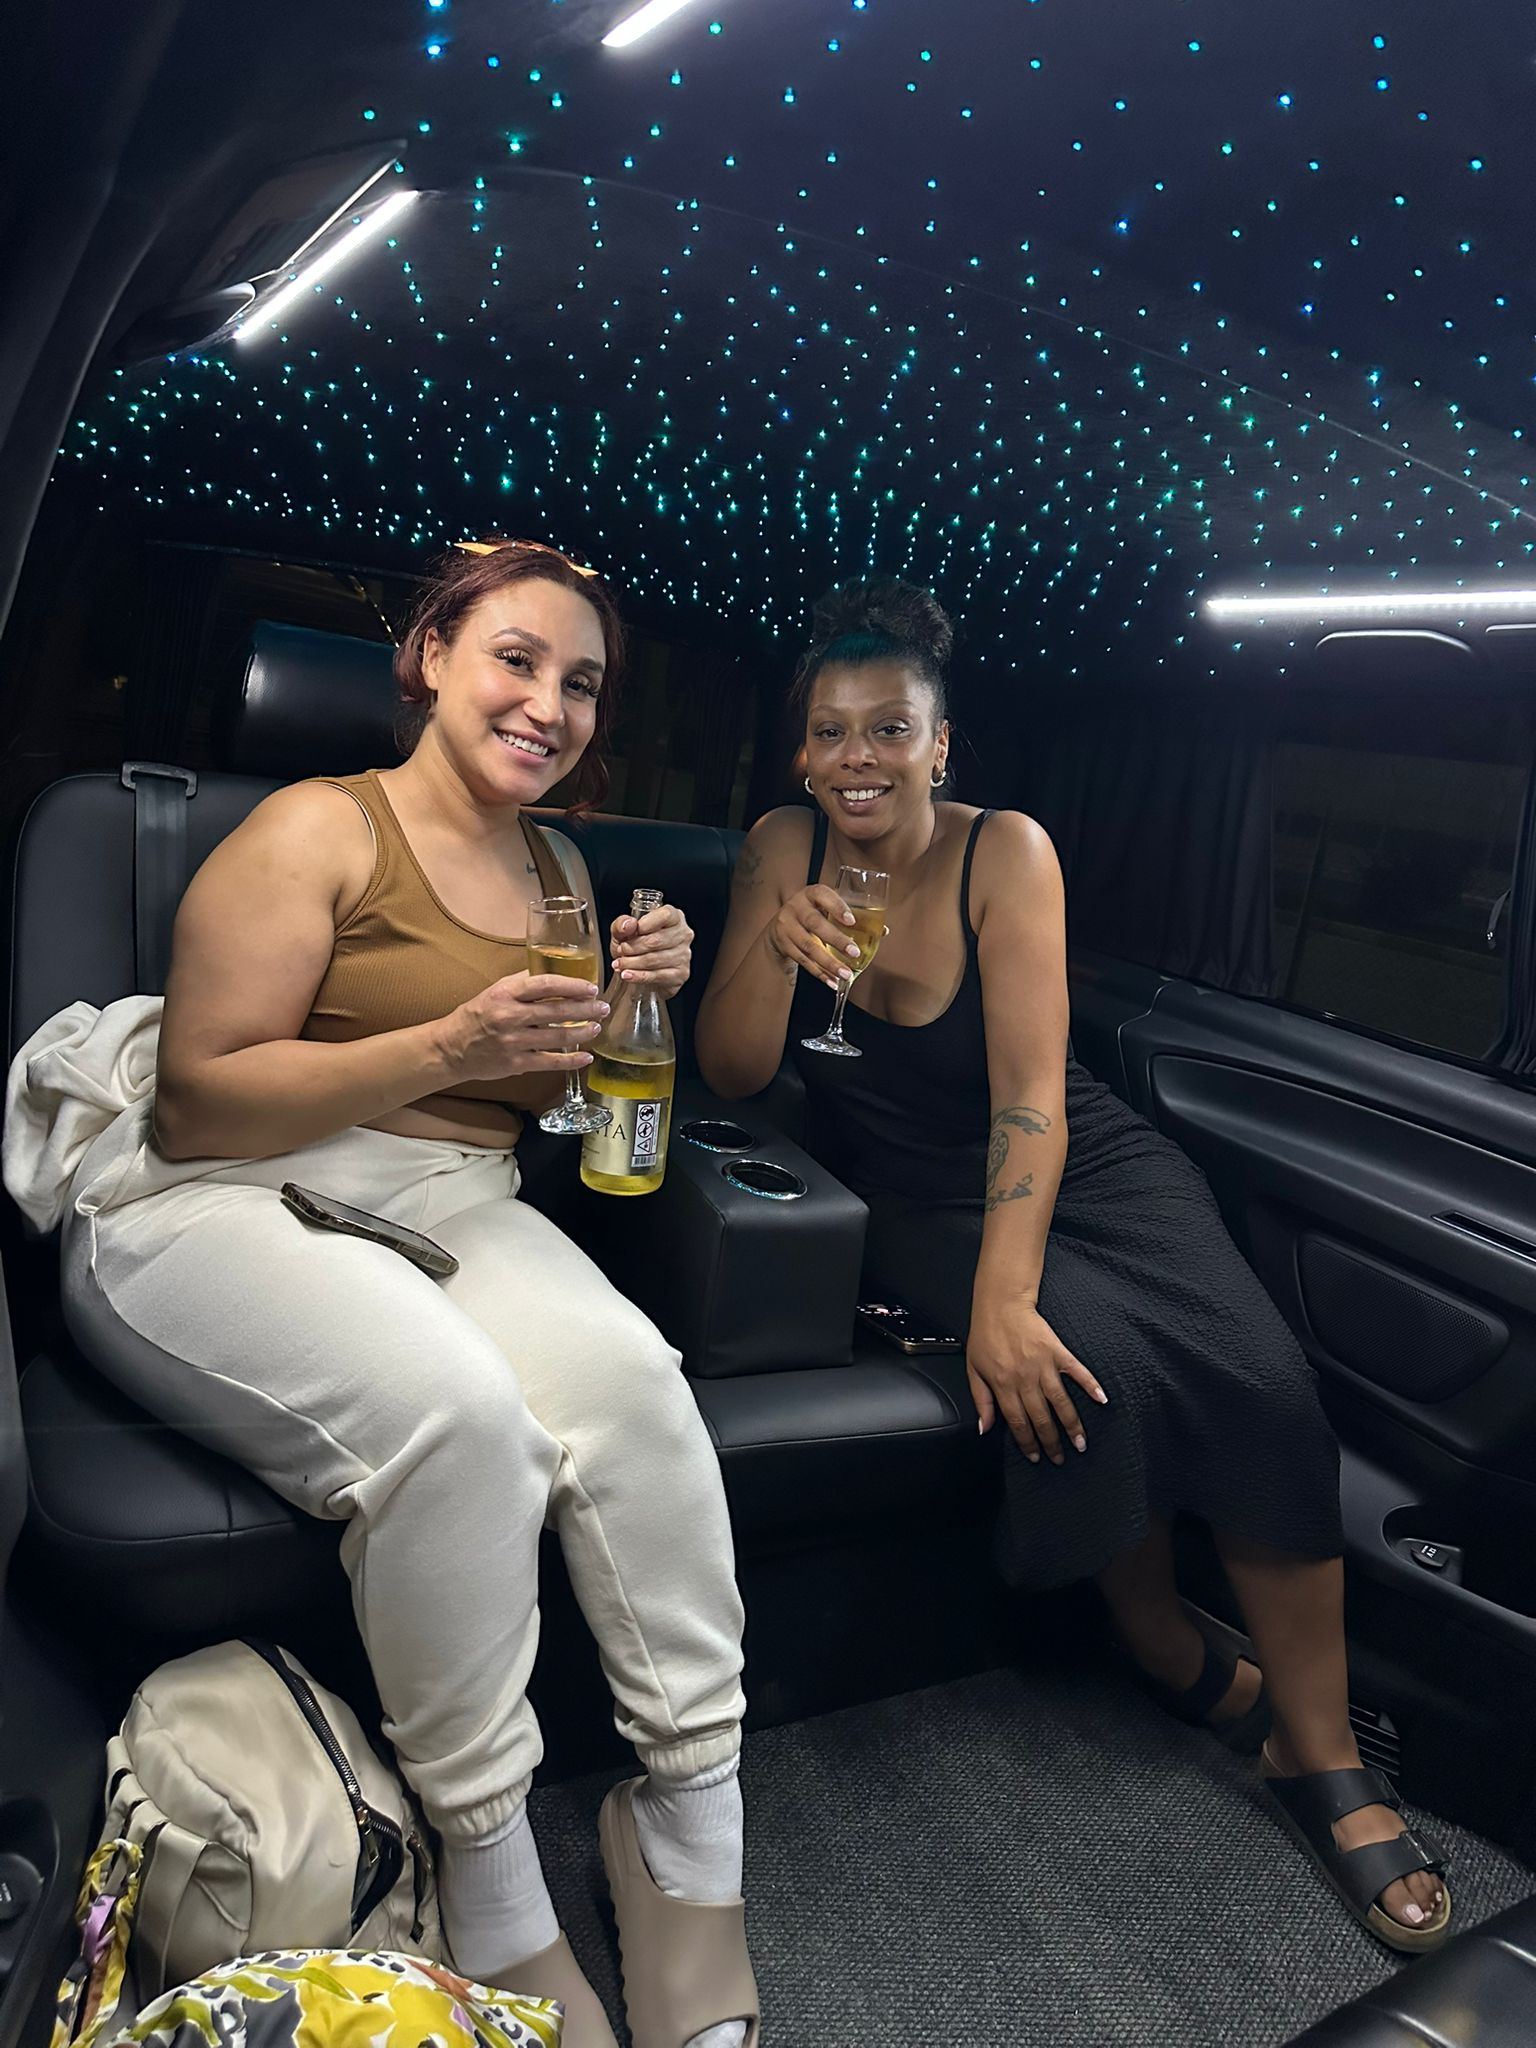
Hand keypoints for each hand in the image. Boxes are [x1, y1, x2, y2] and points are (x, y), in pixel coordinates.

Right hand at [438, 973, 607, 1084]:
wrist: (451, 1048)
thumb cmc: (476, 1016)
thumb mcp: (495, 990)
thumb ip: (523, 982)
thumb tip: (554, 971)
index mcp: (506, 993)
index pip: (546, 985)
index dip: (572, 985)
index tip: (590, 988)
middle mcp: (510, 1016)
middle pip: (557, 1010)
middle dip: (585, 1009)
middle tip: (602, 1007)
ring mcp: (513, 1041)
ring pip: (557, 1035)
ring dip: (582, 1032)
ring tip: (596, 1027)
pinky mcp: (516, 1063)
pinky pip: (550, 1061)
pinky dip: (570, 1060)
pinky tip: (585, 1057)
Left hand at [611, 901, 693, 997]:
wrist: (642, 973)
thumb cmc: (635, 947)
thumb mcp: (623, 932)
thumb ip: (621, 925)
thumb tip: (629, 924)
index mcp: (673, 917)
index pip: (665, 915)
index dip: (646, 923)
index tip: (632, 932)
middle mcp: (683, 934)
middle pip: (656, 940)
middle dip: (633, 947)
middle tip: (621, 950)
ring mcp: (684, 955)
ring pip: (655, 959)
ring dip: (632, 963)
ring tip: (620, 964)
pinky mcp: (680, 974)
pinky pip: (657, 975)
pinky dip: (638, 976)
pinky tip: (628, 974)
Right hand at [767, 885, 864, 988]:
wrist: (780, 925)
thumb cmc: (813, 914)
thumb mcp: (826, 908)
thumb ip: (850, 917)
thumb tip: (882, 931)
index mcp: (810, 894)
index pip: (822, 895)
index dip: (837, 907)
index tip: (852, 920)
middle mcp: (796, 907)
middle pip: (815, 923)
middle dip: (836, 939)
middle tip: (854, 953)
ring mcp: (787, 926)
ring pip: (808, 946)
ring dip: (829, 963)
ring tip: (846, 974)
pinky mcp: (783, 944)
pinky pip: (802, 961)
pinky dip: (819, 973)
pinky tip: (832, 981)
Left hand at [967, 1296, 1107, 1465]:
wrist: (1001, 1304)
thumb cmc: (986, 1335)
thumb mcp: (973, 1369)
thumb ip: (981, 1401)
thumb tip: (984, 1428)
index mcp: (1003, 1384)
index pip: (1018, 1422)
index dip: (1027, 1443)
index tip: (1036, 1457)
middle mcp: (1025, 1378)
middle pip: (1041, 1418)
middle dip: (1051, 1442)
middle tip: (1060, 1458)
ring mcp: (1043, 1365)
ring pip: (1060, 1402)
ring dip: (1072, 1425)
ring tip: (1080, 1443)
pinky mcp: (1057, 1351)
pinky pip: (1077, 1371)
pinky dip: (1090, 1385)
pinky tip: (1101, 1399)